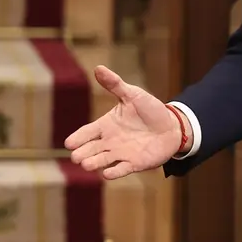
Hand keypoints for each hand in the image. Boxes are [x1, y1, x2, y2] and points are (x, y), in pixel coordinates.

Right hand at [64, 65, 182, 179]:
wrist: (172, 126)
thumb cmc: (150, 110)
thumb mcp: (133, 94)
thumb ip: (115, 84)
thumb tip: (98, 67)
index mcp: (106, 125)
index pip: (85, 133)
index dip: (76, 139)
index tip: (70, 143)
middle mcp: (109, 142)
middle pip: (87, 150)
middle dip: (81, 154)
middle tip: (77, 155)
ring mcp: (120, 154)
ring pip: (100, 162)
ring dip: (93, 163)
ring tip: (87, 164)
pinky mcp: (133, 164)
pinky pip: (119, 170)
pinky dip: (112, 173)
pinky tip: (107, 173)